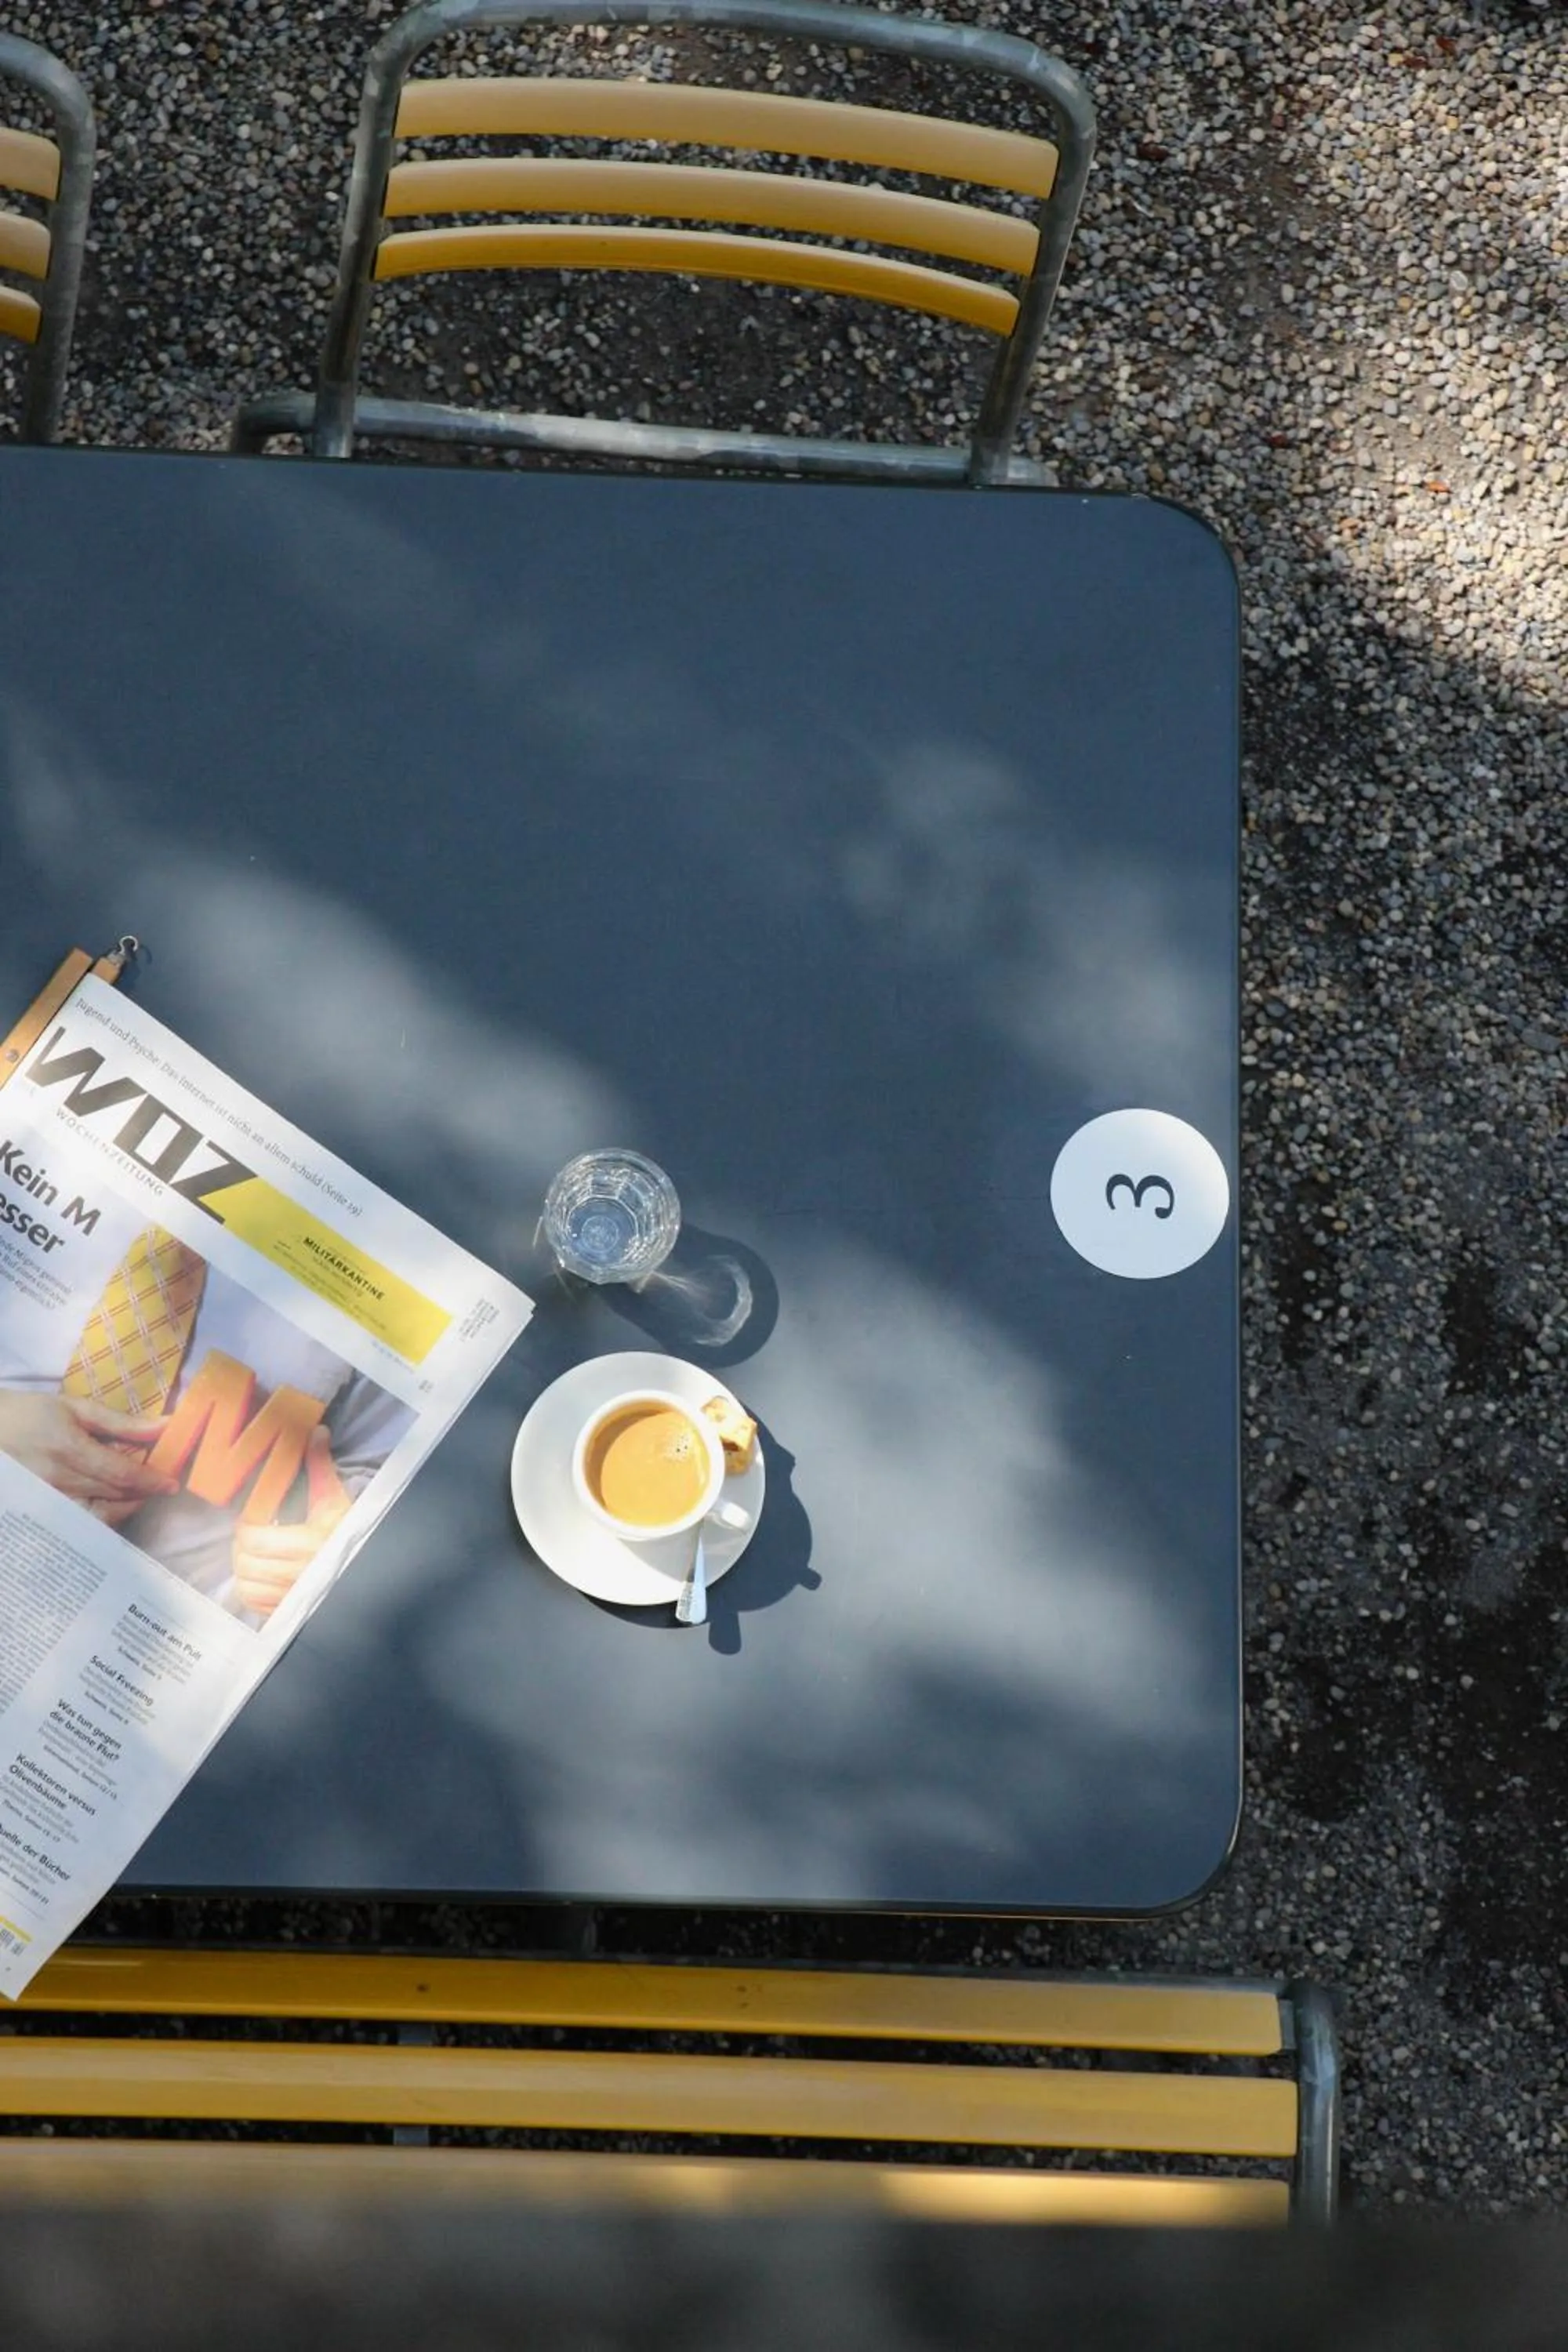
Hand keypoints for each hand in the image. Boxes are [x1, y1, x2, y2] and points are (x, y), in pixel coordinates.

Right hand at [0, 1391, 175, 1520]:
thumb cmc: (31, 1414)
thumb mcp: (75, 1408)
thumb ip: (120, 1422)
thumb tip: (164, 1426)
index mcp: (69, 1450)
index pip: (121, 1474)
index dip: (151, 1480)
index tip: (172, 1483)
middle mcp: (59, 1481)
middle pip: (115, 1494)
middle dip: (144, 1489)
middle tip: (160, 1479)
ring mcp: (49, 1501)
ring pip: (101, 1512)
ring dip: (127, 1503)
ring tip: (138, 1490)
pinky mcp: (43, 1512)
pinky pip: (82, 1522)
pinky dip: (104, 1515)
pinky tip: (112, 1501)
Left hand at [230, 1427, 351, 1619]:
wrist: (376, 1565)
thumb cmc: (352, 1530)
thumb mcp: (336, 1498)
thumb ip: (321, 1465)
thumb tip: (316, 1432)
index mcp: (307, 1545)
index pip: (254, 1540)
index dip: (245, 1528)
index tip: (250, 1520)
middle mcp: (298, 1576)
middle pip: (245, 1564)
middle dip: (241, 1548)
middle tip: (247, 1536)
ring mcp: (294, 1597)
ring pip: (247, 1588)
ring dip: (244, 1571)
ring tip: (251, 1557)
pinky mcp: (293, 1611)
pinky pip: (257, 1606)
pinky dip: (252, 1592)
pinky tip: (261, 1577)